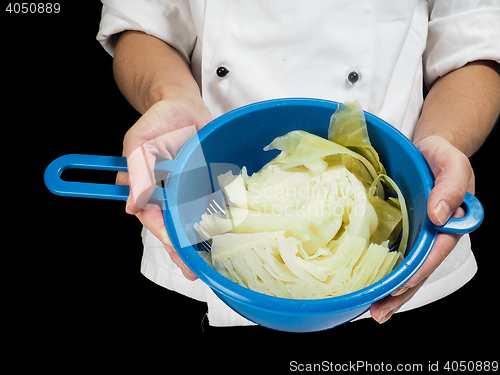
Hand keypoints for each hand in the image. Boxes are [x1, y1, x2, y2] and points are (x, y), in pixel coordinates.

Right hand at [117, 99, 211, 279]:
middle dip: (181, 249)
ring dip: (199, 241)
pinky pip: (212, 202)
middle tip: (192, 270)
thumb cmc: (157, 122)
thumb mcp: (139, 142)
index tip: (175, 246)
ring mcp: (189, 189)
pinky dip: (218, 218)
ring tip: (208, 263)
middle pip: (174, 226)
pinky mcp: (207, 182)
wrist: (183, 105)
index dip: (163, 234)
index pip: (153, 218)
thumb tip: (130, 205)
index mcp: (149, 188)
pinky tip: (228, 234)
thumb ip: (135, 170)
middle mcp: (170, 193)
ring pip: (193, 220)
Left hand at [370, 135, 474, 322]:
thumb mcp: (451, 163)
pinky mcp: (401, 229)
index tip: (397, 287)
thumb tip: (440, 215)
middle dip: (400, 293)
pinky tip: (369, 284)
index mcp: (449, 224)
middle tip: (379, 313)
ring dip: (390, 290)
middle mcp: (433, 234)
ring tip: (374, 311)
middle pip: (419, 269)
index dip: (417, 272)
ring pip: (406, 267)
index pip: (434, 254)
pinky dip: (383, 270)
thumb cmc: (440, 155)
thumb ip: (451, 185)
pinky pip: (393, 253)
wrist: (427, 149)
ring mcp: (417, 234)